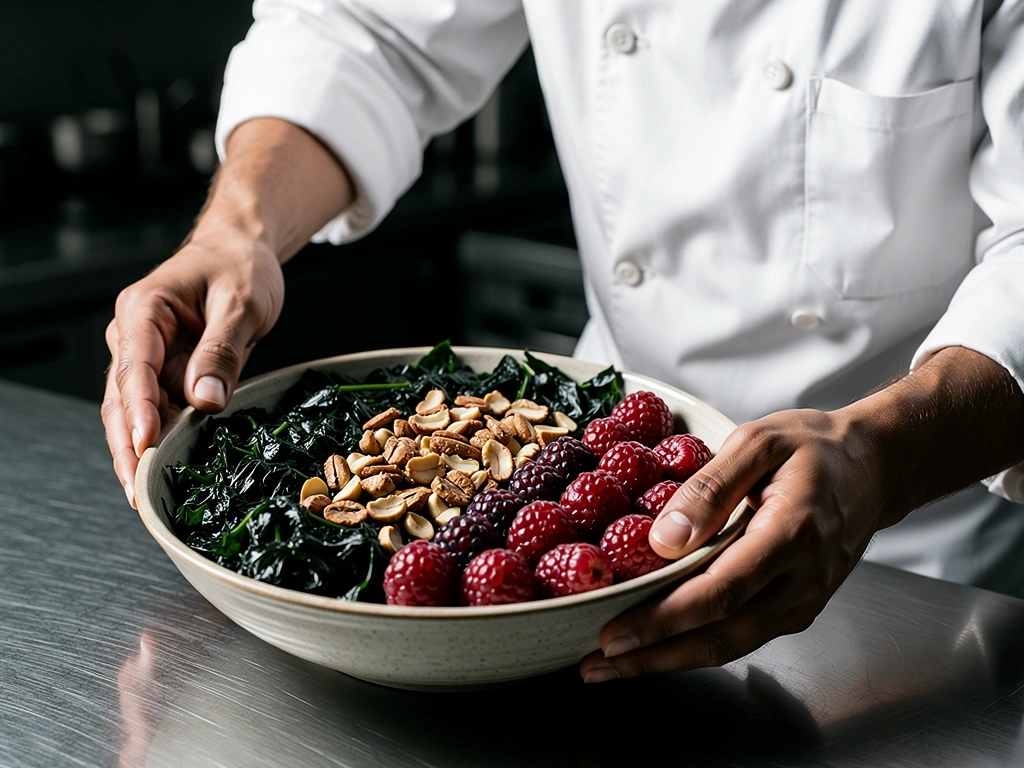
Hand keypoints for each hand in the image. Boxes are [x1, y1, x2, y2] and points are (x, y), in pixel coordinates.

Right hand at [102, 240, 283, 506]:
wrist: (242, 250)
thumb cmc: (239, 266)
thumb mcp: (241, 304)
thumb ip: (223, 351)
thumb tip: (205, 400)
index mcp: (145, 310)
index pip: (135, 367)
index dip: (140, 411)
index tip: (146, 446)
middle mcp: (135, 335)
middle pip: (123, 398)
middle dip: (128, 446)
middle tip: (138, 491)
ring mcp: (147, 355)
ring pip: (134, 410)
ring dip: (139, 450)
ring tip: (144, 493)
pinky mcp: (165, 370)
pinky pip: (158, 409)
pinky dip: (160, 438)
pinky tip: (165, 469)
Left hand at [579, 406, 888, 681]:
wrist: (875, 467)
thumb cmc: (814, 448)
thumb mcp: (758, 442)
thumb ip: (709, 487)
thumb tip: (661, 539)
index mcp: (791, 534)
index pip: (718, 593)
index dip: (663, 620)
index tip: (614, 633)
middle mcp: (803, 580)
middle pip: (721, 636)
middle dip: (654, 657)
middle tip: (597, 665)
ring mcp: (805, 601)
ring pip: (732, 646)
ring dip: (671, 661)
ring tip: (616, 665)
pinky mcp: (799, 608)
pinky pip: (745, 636)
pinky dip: (698, 647)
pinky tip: (660, 646)